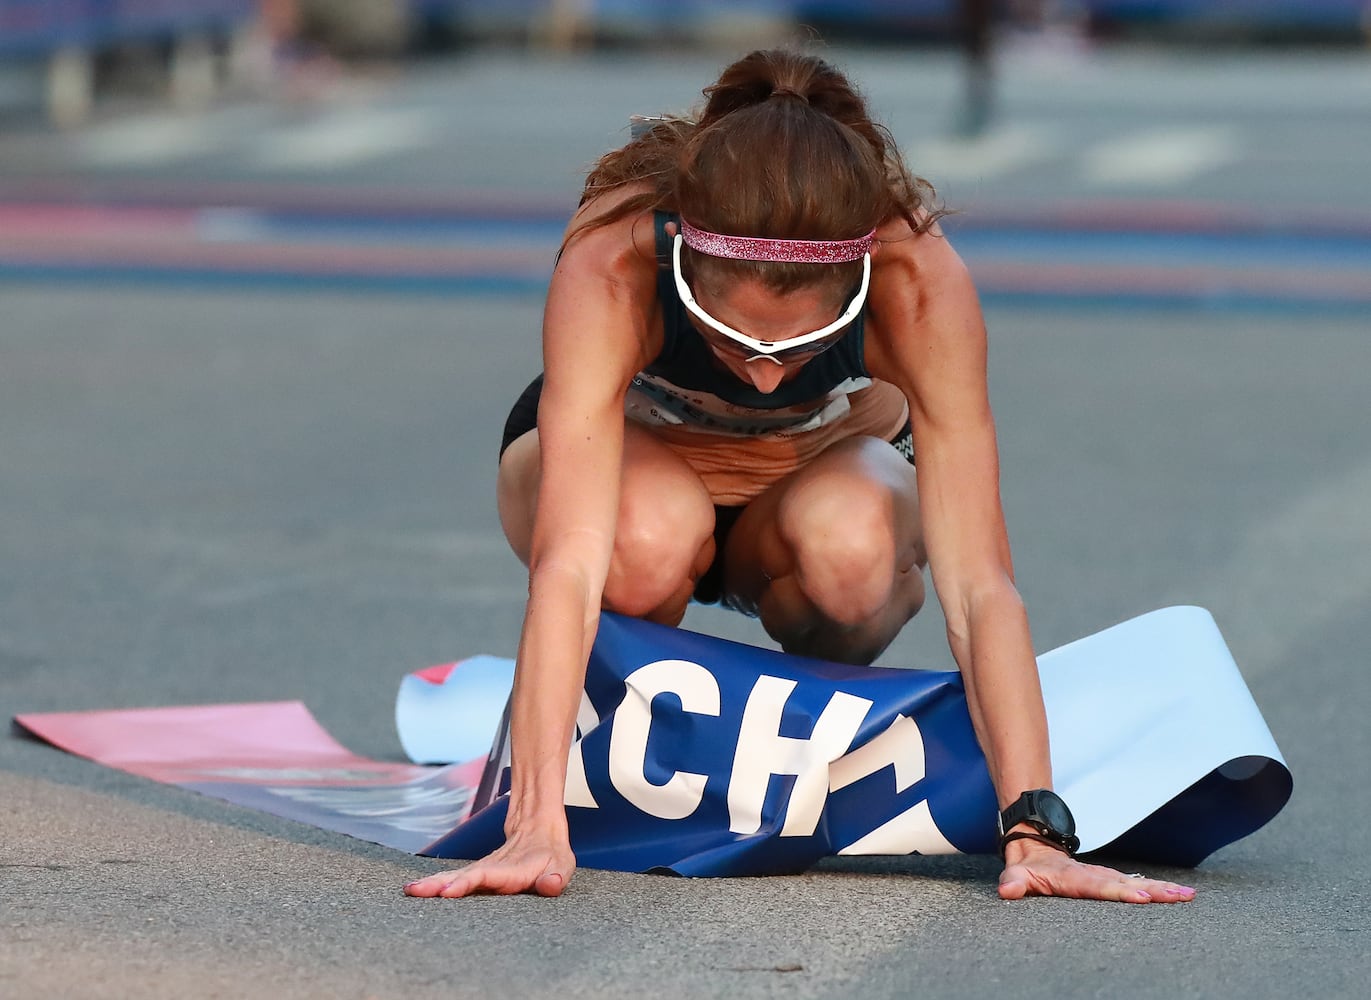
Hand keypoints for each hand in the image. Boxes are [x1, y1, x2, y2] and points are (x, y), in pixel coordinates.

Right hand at [403, 826, 575, 898]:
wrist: (538, 828)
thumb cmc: (551, 852)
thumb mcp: (562, 864)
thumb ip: (556, 876)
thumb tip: (551, 885)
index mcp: (510, 870)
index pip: (484, 877)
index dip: (465, 884)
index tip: (446, 892)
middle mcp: (491, 869)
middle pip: (461, 876)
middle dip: (438, 885)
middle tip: (415, 892)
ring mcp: (482, 870)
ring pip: (453, 875)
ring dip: (431, 883)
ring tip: (409, 891)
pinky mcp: (476, 873)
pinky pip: (454, 878)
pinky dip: (435, 883)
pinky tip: (416, 890)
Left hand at [998, 839, 1194, 903]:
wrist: (1035, 844)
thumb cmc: (1027, 867)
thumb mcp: (1016, 875)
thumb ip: (1013, 882)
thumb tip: (1007, 890)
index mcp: (1072, 878)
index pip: (1097, 886)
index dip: (1117, 891)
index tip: (1140, 896)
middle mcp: (1093, 876)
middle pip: (1125, 884)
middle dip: (1153, 890)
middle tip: (1180, 896)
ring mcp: (1103, 877)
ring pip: (1136, 882)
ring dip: (1162, 889)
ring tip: (1187, 895)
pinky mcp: (1109, 880)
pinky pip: (1136, 884)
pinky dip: (1158, 889)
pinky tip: (1180, 895)